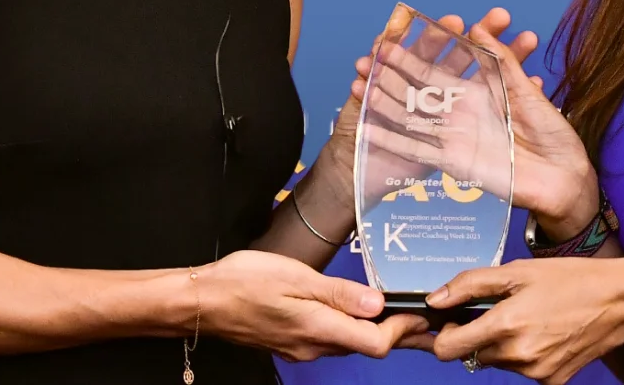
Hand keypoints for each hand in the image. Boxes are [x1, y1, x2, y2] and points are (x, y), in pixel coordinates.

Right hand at [197, 249, 426, 360]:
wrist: (202, 302)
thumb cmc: (245, 281)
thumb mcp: (296, 277)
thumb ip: (339, 293)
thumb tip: (378, 304)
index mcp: (317, 328)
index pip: (374, 343)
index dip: (401, 330)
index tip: (420, 312)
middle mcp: (312, 346)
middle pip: (365, 345)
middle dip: (396, 332)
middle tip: (421, 315)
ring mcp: (300, 347)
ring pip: (347, 341)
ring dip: (373, 329)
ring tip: (395, 308)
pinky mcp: (291, 341)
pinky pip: (329, 337)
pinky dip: (349, 326)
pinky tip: (354, 310)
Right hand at [352, 8, 596, 235]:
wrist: (565, 181)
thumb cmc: (552, 135)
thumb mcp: (526, 94)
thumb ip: (503, 63)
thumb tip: (479, 28)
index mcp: (482, 92)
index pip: (453, 61)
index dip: (434, 45)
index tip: (398, 30)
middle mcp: (464, 111)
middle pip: (426, 84)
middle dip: (403, 66)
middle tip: (383, 48)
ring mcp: (456, 135)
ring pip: (414, 112)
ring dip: (389, 97)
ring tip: (364, 79)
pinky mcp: (453, 162)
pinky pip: (417, 149)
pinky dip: (392, 139)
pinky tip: (368, 126)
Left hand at [426, 259, 623, 383]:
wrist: (618, 302)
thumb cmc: (568, 279)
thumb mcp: (517, 271)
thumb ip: (470, 284)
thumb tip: (435, 299)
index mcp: (505, 325)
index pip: (447, 349)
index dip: (443, 334)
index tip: (453, 319)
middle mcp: (518, 356)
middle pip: (471, 355)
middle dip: (474, 336)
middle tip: (495, 310)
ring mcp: (535, 374)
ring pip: (496, 363)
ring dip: (499, 344)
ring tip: (525, 316)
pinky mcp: (551, 383)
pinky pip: (521, 371)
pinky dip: (522, 354)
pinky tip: (541, 332)